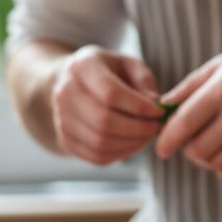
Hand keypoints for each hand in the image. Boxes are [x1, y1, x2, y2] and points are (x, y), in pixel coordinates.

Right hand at [49, 45, 165, 164]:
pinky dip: (120, 154)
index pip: (110, 93)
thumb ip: (144, 80)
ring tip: (147, 136)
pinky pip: (96, 156)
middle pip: (104, 121)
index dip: (139, 106)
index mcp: (81, 67)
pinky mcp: (65, 140)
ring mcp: (61, 119)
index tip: (159, 111)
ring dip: (131, 144)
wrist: (72, 82)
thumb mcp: (128, 64)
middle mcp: (65, 93)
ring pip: (100, 142)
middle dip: (138, 128)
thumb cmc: (107, 72)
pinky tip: (133, 144)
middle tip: (156, 127)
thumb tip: (155, 103)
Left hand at [154, 38, 221, 180]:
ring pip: (214, 163)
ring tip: (210, 143)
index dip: (166, 140)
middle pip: (196, 149)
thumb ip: (189, 86)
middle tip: (189, 141)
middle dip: (187, 150)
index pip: (183, 124)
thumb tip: (160, 108)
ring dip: (205, 158)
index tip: (161, 148)